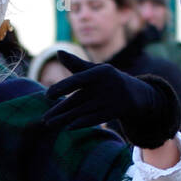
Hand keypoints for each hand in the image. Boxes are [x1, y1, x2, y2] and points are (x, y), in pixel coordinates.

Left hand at [42, 52, 180, 147]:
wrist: (136, 94)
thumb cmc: (109, 79)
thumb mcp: (95, 70)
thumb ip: (76, 64)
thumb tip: (58, 52)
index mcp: (101, 71)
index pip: (78, 79)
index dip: (62, 87)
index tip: (47, 95)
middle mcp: (106, 85)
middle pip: (78, 99)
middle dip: (60, 109)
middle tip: (44, 118)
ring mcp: (111, 99)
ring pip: (84, 110)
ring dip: (66, 118)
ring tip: (50, 124)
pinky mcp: (115, 112)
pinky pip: (95, 118)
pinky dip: (82, 123)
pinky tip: (69, 128)